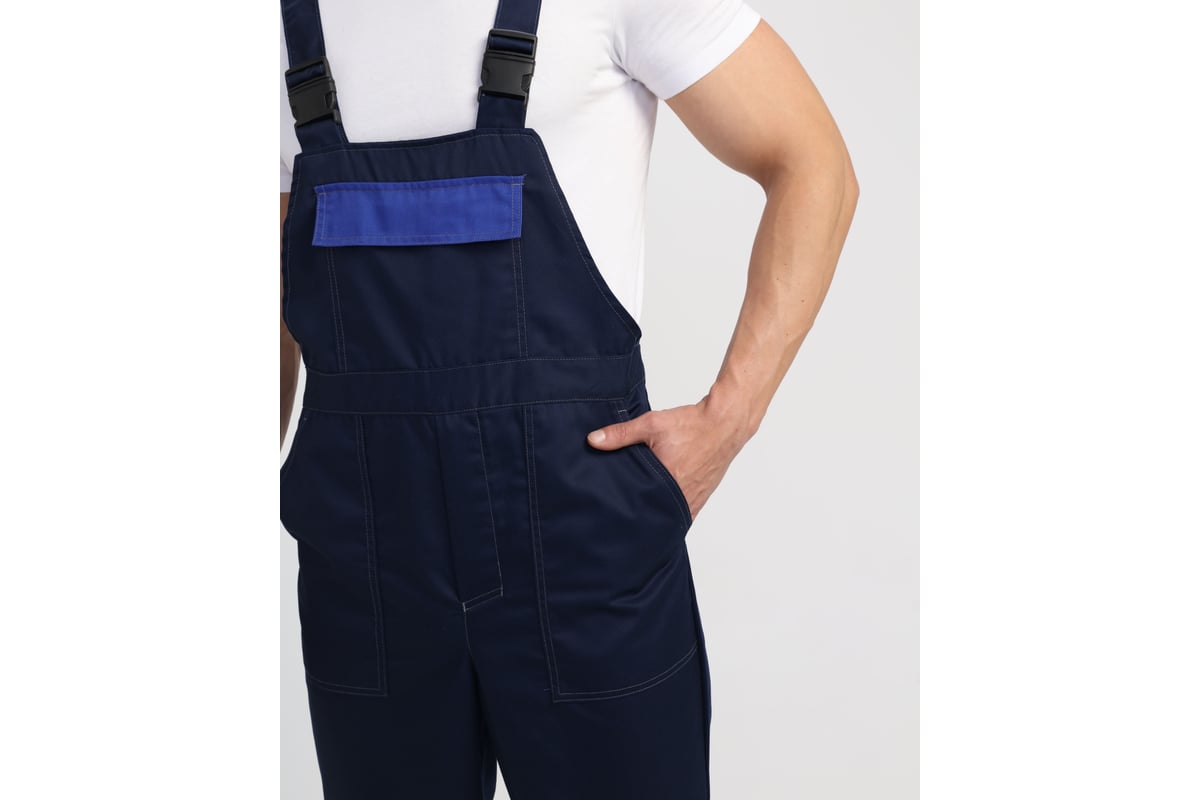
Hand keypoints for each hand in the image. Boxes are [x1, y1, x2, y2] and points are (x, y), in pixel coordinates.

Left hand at [585, 394, 754, 521]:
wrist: (724, 424)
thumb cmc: (691, 425)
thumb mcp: (651, 425)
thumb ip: (621, 434)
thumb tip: (593, 440)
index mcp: (668, 483)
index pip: (643, 509)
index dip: (629, 515)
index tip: (615, 517)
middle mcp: (683, 496)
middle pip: (657, 517)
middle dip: (641, 517)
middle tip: (623, 518)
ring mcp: (695, 499)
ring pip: (671, 517)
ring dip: (658, 515)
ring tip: (640, 514)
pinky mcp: (701, 496)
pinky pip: (684, 512)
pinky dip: (672, 511)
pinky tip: (660, 507)